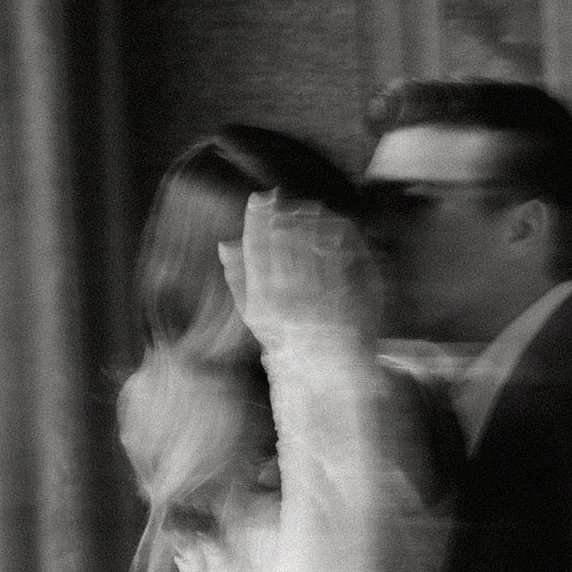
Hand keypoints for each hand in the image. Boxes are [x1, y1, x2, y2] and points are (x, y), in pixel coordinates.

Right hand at [235, 192, 377, 350]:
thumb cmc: (285, 342)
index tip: (259, 198)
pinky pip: (342, 258)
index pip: (256, 247)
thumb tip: (224, 244)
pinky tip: (333, 225)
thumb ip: (239, 278)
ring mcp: (320, 299)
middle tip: (284, 198)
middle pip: (283, 240)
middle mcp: (290, 299)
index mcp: (262, 301)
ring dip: (308, 219)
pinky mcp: (347, 299)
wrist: (321, 374)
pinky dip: (336, 237)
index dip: (256, 217)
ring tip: (306, 207)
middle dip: (282, 212)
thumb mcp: (254, 316)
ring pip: (313, 245)